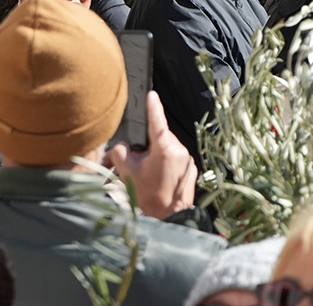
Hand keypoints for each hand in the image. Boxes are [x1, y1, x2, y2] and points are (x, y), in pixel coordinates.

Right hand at [106, 91, 197, 218]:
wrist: (170, 216)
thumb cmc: (149, 196)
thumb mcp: (127, 173)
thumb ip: (121, 153)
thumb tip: (123, 146)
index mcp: (164, 148)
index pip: (156, 122)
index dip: (153, 107)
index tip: (152, 95)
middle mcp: (179, 150)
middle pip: (160, 137)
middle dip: (148, 145)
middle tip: (139, 161)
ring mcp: (187, 159)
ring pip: (168, 147)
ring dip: (157, 154)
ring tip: (150, 173)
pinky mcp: (191, 167)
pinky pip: (176, 157)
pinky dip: (167, 162)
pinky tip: (160, 177)